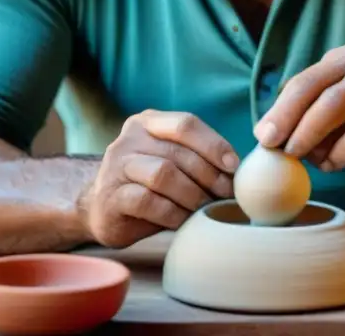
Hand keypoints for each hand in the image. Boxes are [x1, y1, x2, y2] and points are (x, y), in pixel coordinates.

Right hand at [79, 110, 238, 247]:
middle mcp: (129, 138)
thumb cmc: (148, 185)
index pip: (186, 124)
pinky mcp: (110, 196)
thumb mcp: (171, 161)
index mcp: (147, 122)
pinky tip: (184, 221)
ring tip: (206, 208)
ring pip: (163, 174)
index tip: (234, 167)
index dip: (214, 144)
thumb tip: (242, 169)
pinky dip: (173, 213)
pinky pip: (148, 201)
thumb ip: (196, 157)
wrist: (101, 209)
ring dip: (192, 194)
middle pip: (178, 152)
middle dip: (209, 175)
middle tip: (226, 195)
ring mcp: (116, 166)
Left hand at [253, 43, 344, 171]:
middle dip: (288, 118)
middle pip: (315, 88)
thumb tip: (271, 138)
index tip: (263, 136)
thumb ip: (314, 113)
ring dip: (311, 135)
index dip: (279, 108)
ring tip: (301, 157)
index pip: (304, 80)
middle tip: (272, 146)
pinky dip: (342, 151)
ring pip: (337, 105)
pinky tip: (333, 164)